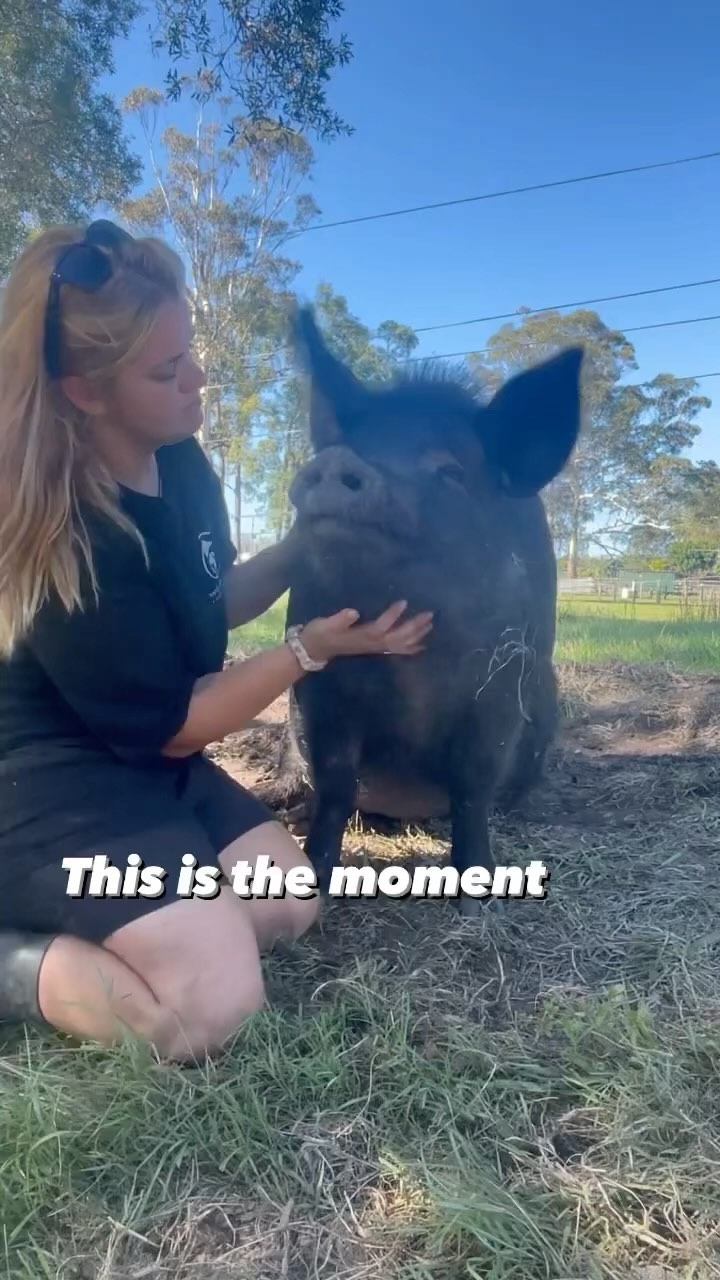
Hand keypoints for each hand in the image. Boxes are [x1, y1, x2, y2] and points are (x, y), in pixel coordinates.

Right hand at [300, 600, 433, 663]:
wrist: (314, 650)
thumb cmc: (319, 634)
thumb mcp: (324, 625)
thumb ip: (339, 620)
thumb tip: (353, 612)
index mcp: (360, 636)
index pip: (380, 627)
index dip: (392, 615)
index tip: (404, 602)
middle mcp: (371, 644)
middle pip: (397, 637)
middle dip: (413, 627)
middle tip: (429, 614)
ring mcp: (374, 648)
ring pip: (400, 644)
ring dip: (416, 635)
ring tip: (430, 624)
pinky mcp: (374, 649)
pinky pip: (396, 650)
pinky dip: (410, 648)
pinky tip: (422, 645)